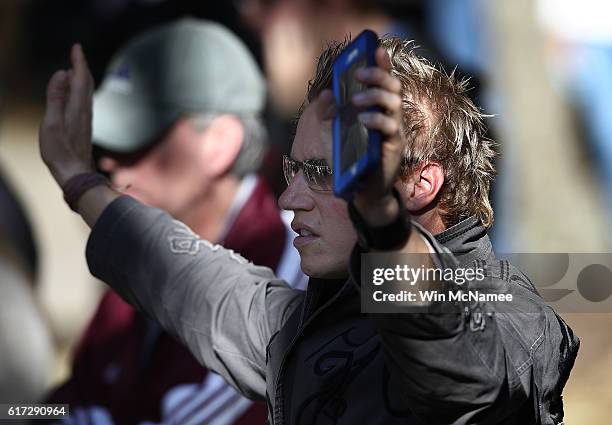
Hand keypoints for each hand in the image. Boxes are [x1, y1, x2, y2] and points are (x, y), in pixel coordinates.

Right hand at [39, 44, 94, 186]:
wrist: (75, 173)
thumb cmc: (60, 152)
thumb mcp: (51, 123)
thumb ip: (56, 97)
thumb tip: (62, 74)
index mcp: (77, 107)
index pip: (80, 78)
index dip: (78, 61)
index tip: (76, 47)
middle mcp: (85, 111)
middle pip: (86, 83)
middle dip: (81, 66)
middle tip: (76, 52)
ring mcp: (86, 119)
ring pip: (87, 92)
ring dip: (82, 77)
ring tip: (76, 67)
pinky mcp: (84, 127)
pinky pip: (85, 101)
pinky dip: (81, 90)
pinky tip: (78, 93)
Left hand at [316, 47, 403, 224]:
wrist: (364, 191)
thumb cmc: (354, 160)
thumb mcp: (339, 133)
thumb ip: (332, 114)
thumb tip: (326, 95)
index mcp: (381, 111)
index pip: (386, 81)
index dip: (383, 64)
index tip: (375, 48)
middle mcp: (392, 117)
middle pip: (393, 87)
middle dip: (378, 75)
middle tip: (359, 74)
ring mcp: (395, 131)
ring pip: (393, 103)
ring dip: (374, 96)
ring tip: (355, 100)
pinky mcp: (394, 147)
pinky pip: (389, 127)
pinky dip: (375, 120)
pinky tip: (362, 120)